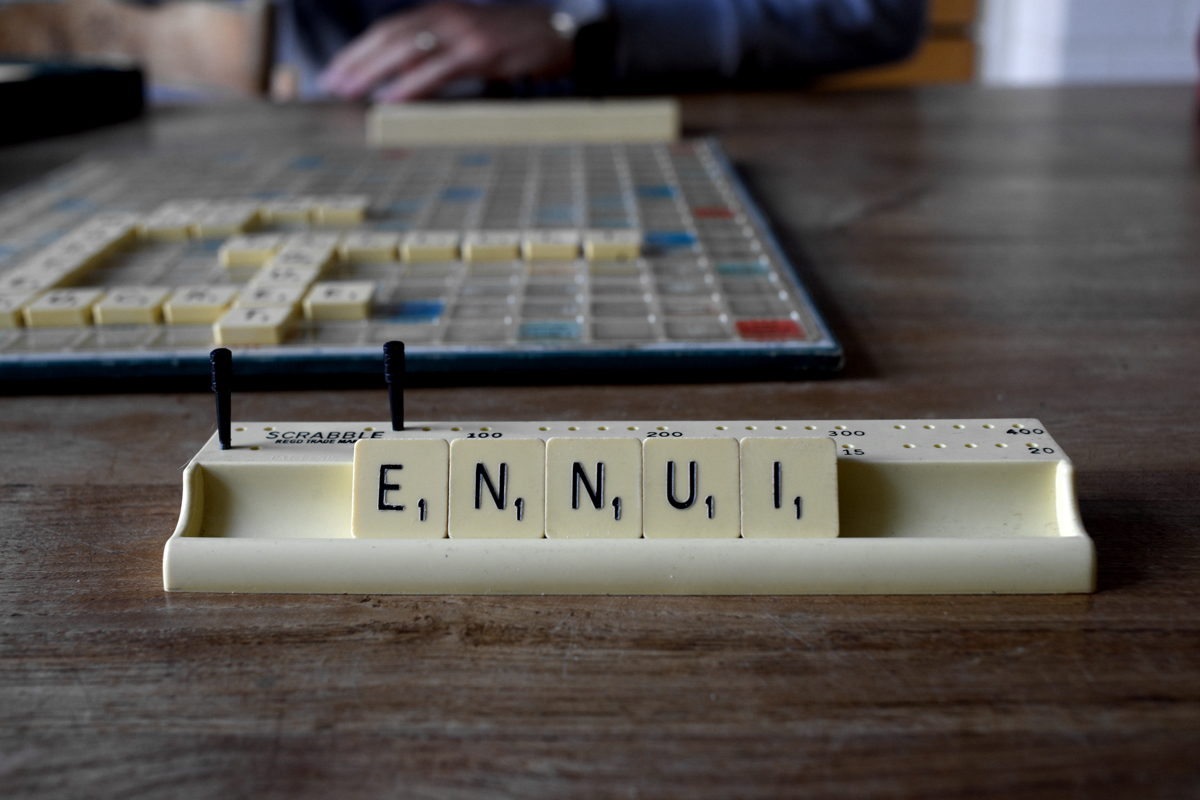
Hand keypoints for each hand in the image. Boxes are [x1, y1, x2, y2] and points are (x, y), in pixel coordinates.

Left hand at [319, 1, 573, 101]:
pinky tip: (392, 98)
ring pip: (407, 49)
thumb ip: (437, 59)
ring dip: (375, 72)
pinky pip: (438, 70)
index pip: (389, 29)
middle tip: (333, 84)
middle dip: (358, 61)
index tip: (336, 71)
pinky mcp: (482, 53)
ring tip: (353, 92)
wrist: (558, 34)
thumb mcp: (469, 45)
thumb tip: (405, 80)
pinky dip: (411, 85)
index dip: (359, 50)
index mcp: (441, 15)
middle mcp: (447, 18)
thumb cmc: (514, 42)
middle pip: (390, 36)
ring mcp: (464, 34)